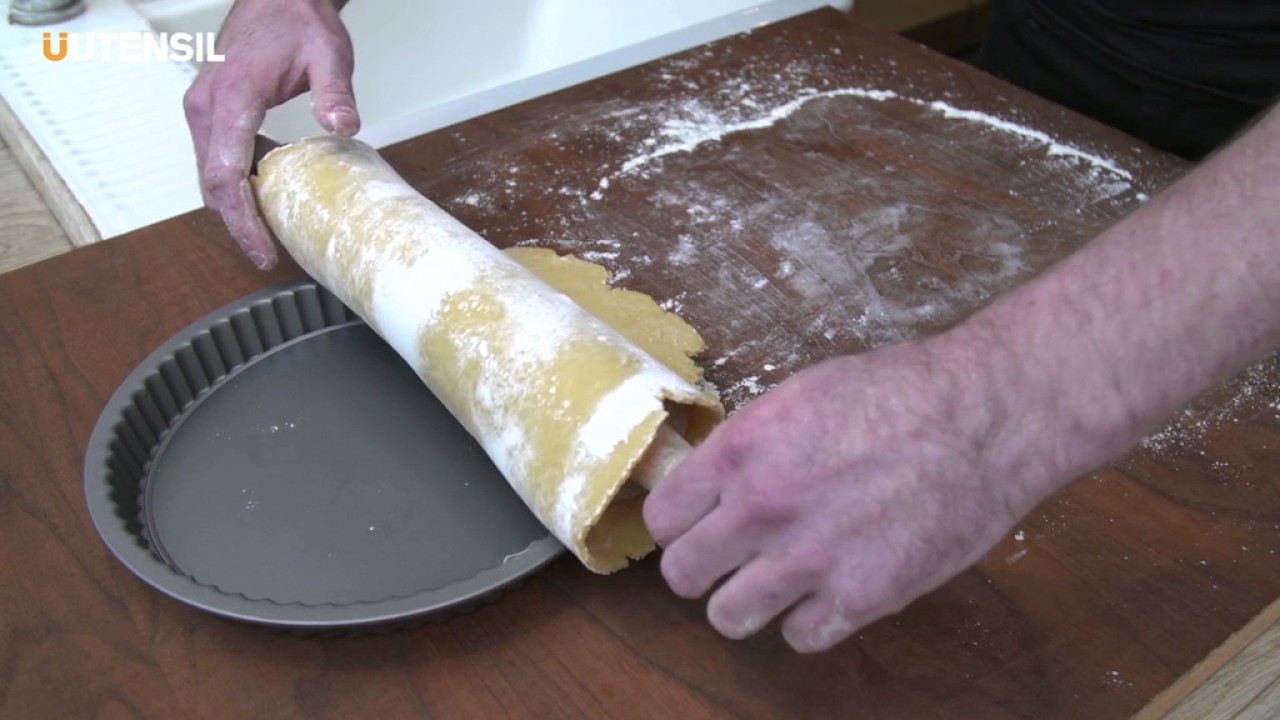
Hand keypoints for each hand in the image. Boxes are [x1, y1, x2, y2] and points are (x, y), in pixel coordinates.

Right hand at [183, 0, 358, 269]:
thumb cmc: (296, 20)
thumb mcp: (328, 54)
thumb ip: (334, 93)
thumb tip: (343, 126)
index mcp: (232, 96)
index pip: (226, 173)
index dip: (243, 220)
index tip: (262, 249)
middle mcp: (206, 106)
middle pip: (212, 184)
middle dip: (238, 224)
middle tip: (268, 254)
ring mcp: (202, 109)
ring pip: (208, 175)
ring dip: (234, 208)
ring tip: (266, 235)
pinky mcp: (208, 112)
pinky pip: (213, 160)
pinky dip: (232, 185)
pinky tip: (261, 199)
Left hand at [644, 335, 1046, 651]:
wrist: (985, 415)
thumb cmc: (901, 391)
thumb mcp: (800, 395)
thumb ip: (748, 446)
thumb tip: (712, 483)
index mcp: (741, 449)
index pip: (662, 516)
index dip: (678, 524)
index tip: (696, 525)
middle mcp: (763, 507)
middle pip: (682, 575)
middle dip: (702, 569)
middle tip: (730, 559)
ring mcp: (809, 558)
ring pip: (728, 618)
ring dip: (748, 603)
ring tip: (776, 583)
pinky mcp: (861, 596)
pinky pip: (801, 637)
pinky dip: (812, 620)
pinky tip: (832, 590)